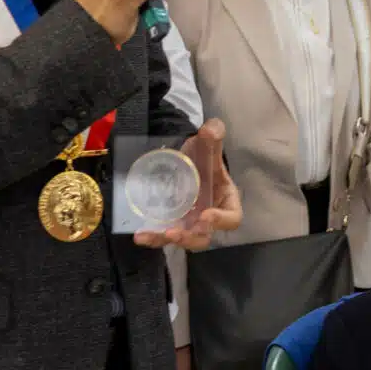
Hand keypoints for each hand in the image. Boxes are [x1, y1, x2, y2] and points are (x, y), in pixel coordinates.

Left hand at [134, 119, 242, 250]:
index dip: (221, 220)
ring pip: (181, 240)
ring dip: (165, 240)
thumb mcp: (209, 145)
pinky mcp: (172, 223)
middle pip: (204, 237)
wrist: (185, 159)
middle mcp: (209, 219)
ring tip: (147, 236)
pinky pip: (163, 235)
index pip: (232, 218)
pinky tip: (139, 235)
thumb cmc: (204, 157)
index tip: (206, 216)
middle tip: (174, 232)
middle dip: (190, 238)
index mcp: (226, 202)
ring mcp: (189, 224)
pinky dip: (152, 237)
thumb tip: (211, 129)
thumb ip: (214, 136)